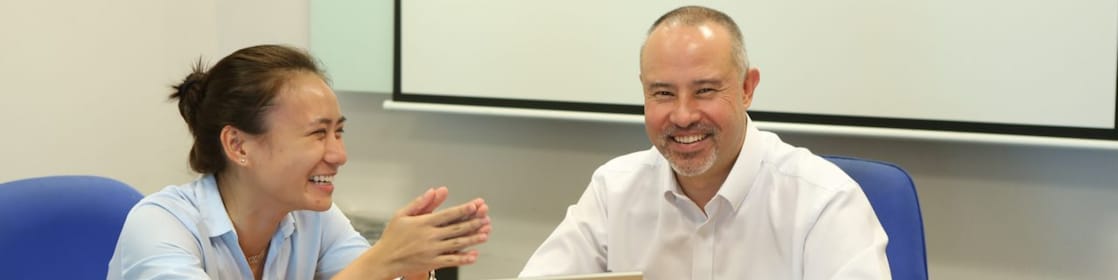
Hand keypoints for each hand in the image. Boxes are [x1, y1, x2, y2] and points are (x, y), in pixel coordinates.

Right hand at [366, 189, 491, 276]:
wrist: (383, 260)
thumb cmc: (392, 237)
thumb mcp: (401, 215)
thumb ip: (420, 203)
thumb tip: (434, 191)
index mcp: (423, 223)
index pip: (447, 215)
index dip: (463, 210)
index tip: (474, 206)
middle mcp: (429, 236)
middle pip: (456, 228)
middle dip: (473, 223)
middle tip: (485, 218)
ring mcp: (432, 250)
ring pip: (457, 243)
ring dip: (473, 239)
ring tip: (485, 234)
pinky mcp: (432, 262)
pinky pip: (451, 260)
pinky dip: (464, 258)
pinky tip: (474, 255)